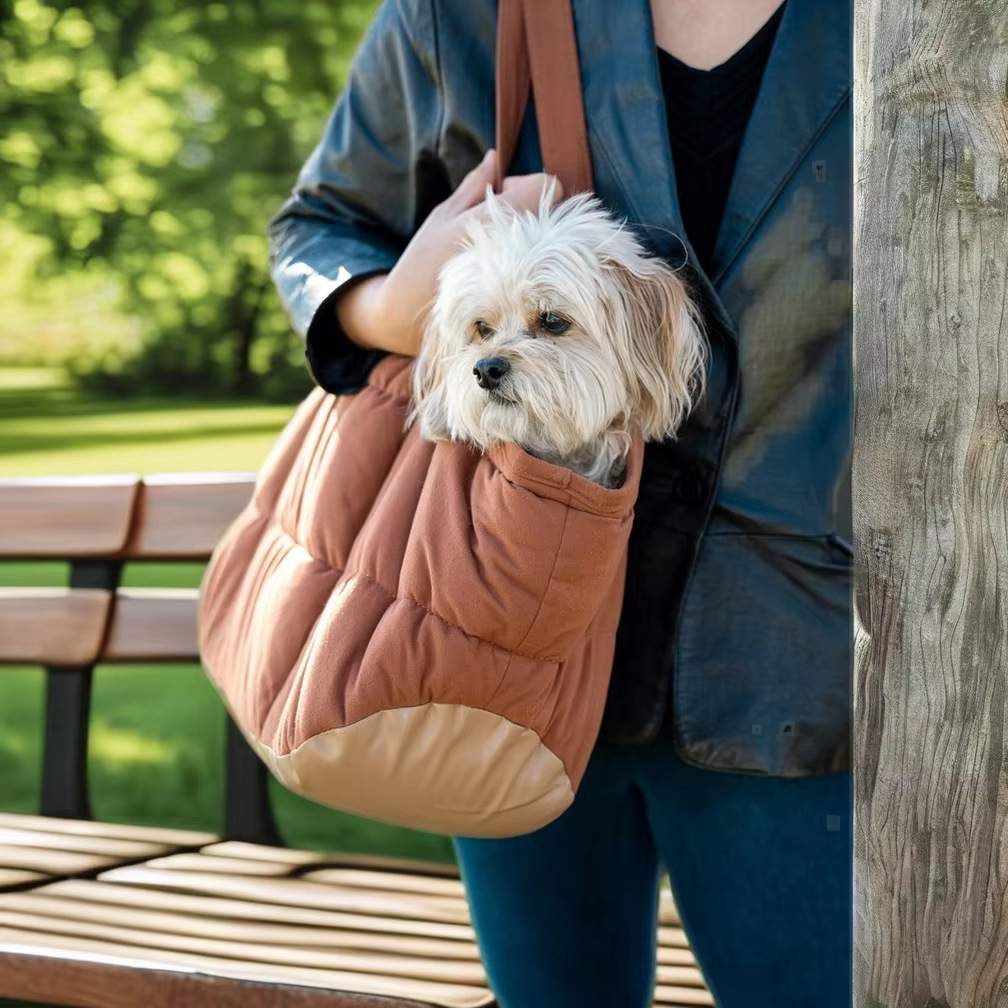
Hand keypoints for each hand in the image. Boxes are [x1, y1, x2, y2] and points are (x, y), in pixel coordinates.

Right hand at [336, 149, 563, 356]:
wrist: (414, 315)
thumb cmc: (423, 262)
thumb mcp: (443, 216)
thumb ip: (474, 186)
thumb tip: (495, 158)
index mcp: (500, 218)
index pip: (548, 184)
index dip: (526, 183)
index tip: (501, 195)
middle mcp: (519, 244)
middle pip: (554, 212)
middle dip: (530, 209)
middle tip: (498, 223)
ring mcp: (525, 272)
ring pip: (551, 239)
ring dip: (531, 235)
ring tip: (497, 248)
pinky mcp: (523, 294)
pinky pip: (543, 267)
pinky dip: (527, 260)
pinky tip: (500, 270)